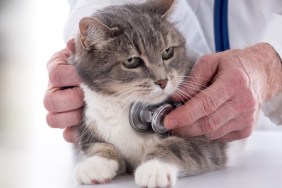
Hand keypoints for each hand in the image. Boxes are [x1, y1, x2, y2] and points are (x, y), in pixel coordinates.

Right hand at [44, 39, 82, 142]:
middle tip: (87, 96)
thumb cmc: (89, 61)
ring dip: (72, 117)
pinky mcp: (68, 123)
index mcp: (56, 69)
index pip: (56, 75)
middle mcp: (53, 89)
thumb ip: (81, 48)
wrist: (94, 71)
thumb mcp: (85, 51)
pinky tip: (83, 127)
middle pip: (50, 101)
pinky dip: (74, 132)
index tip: (87, 77)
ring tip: (87, 111)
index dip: (72, 77)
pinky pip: (65, 133)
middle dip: (72, 100)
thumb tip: (74, 44)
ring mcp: (59, 108)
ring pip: (53, 119)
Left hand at [165, 43, 281, 141]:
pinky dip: (206, 132)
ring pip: (212, 133)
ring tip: (184, 120)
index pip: (206, 104)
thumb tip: (174, 98)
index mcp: (234, 82)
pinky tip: (203, 120)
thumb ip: (192, 81)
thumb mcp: (210, 62)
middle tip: (169, 124)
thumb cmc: (232, 66)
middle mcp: (243, 103)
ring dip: (193, 130)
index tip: (168, 121)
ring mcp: (246, 119)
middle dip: (184, 127)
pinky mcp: (245, 129)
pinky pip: (219, 137)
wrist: (259, 74)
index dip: (185, 115)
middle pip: (208, 123)